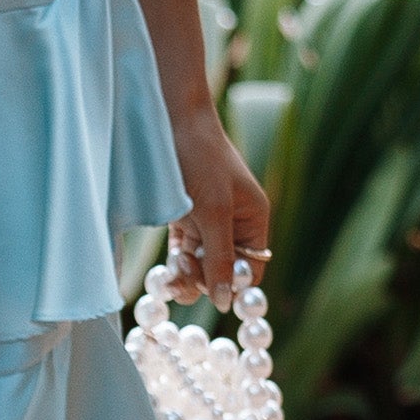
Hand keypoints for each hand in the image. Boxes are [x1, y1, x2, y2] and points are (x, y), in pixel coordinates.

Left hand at [167, 101, 268, 304]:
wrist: (167, 117)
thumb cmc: (199, 158)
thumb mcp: (213, 211)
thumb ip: (220, 258)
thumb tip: (225, 302)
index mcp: (253, 219)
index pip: (250, 269)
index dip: (233, 285)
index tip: (211, 290)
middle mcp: (233, 222)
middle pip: (224, 270)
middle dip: (204, 278)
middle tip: (183, 274)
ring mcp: (207, 219)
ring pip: (201, 263)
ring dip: (187, 273)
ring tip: (173, 272)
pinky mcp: (183, 216)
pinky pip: (183, 250)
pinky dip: (175, 263)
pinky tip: (166, 271)